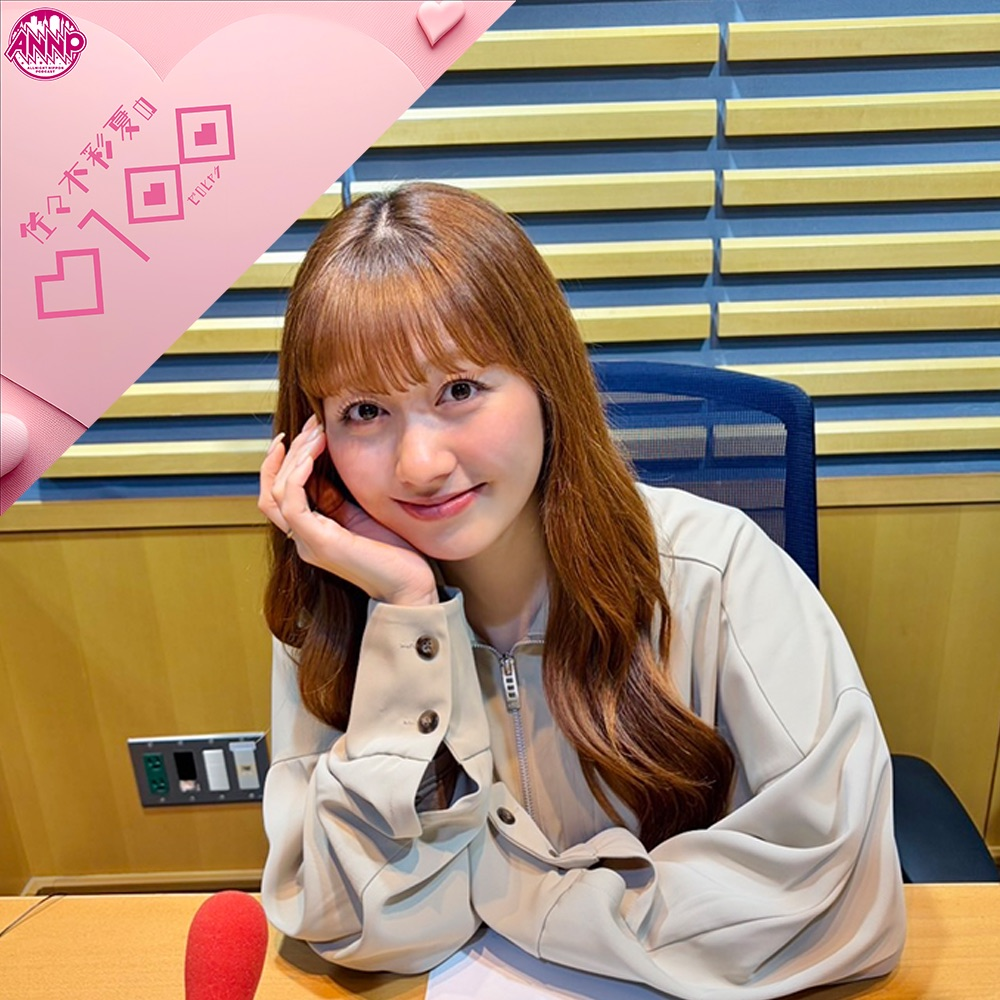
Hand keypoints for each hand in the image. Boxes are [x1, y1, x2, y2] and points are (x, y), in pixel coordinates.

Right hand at [259, 415, 437, 605]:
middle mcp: (304, 539)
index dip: (283, 461)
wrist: (412, 587)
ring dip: (293, 457)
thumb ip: (343, 494)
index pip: (279, 493)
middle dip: (289, 452)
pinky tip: (312, 454)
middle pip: (271, 490)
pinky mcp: (320, 543)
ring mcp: (308, 543)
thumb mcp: (365, 512)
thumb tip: (335, 457)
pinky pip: (292, 504)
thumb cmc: (397, 553)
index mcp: (314, 532)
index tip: (302, 433)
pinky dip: (297, 475)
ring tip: (315, 433)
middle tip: (311, 424)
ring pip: (276, 493)